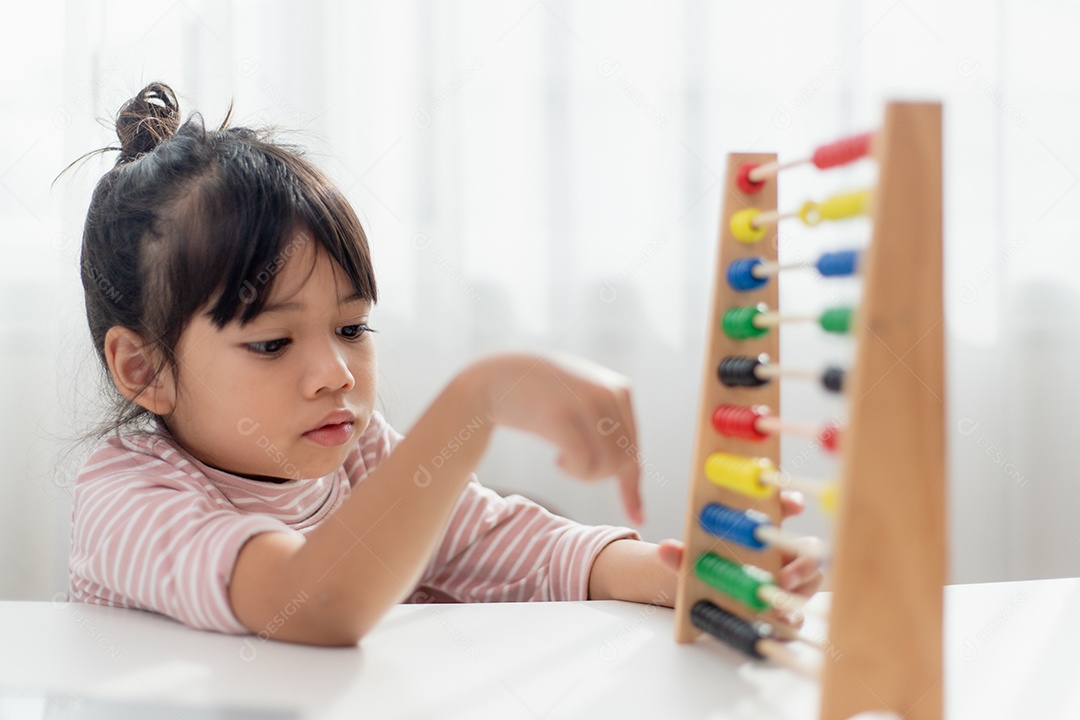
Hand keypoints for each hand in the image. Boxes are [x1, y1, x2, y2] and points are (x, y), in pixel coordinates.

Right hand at [467, 352, 642, 523]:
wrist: (495, 378)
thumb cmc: (538, 395)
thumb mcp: (581, 399)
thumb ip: (607, 420)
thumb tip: (630, 473)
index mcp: (619, 389)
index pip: (634, 448)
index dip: (631, 485)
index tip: (635, 516)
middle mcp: (609, 393)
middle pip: (624, 460)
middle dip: (599, 476)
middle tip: (570, 466)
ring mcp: (586, 403)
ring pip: (608, 465)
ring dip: (585, 475)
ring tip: (562, 462)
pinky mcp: (562, 416)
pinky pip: (585, 462)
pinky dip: (575, 470)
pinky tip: (557, 460)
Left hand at [656, 491, 824, 604]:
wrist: (702, 596)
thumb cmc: (705, 566)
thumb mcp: (691, 559)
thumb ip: (681, 555)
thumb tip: (664, 549)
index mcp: (761, 532)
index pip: (783, 508)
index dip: (791, 503)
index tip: (793, 505)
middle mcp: (780, 554)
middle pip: (808, 550)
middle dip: (803, 561)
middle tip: (784, 577)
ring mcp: (787, 582)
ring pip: (810, 583)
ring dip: (799, 592)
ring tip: (777, 606)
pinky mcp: (783, 609)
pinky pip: (796, 615)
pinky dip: (789, 620)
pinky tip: (776, 624)